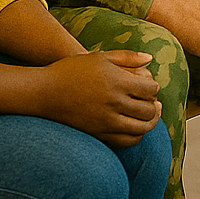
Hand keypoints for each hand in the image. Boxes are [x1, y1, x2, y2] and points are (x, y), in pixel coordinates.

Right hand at [36, 49, 160, 146]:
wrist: (44, 92)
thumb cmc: (71, 70)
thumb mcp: (100, 57)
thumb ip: (127, 57)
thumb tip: (150, 58)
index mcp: (117, 81)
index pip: (150, 89)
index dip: (154, 87)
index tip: (151, 86)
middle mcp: (114, 103)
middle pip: (148, 110)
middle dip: (155, 106)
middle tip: (155, 103)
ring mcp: (106, 121)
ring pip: (140, 128)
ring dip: (150, 123)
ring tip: (149, 117)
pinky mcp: (98, 134)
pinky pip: (125, 141)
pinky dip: (135, 136)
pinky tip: (134, 128)